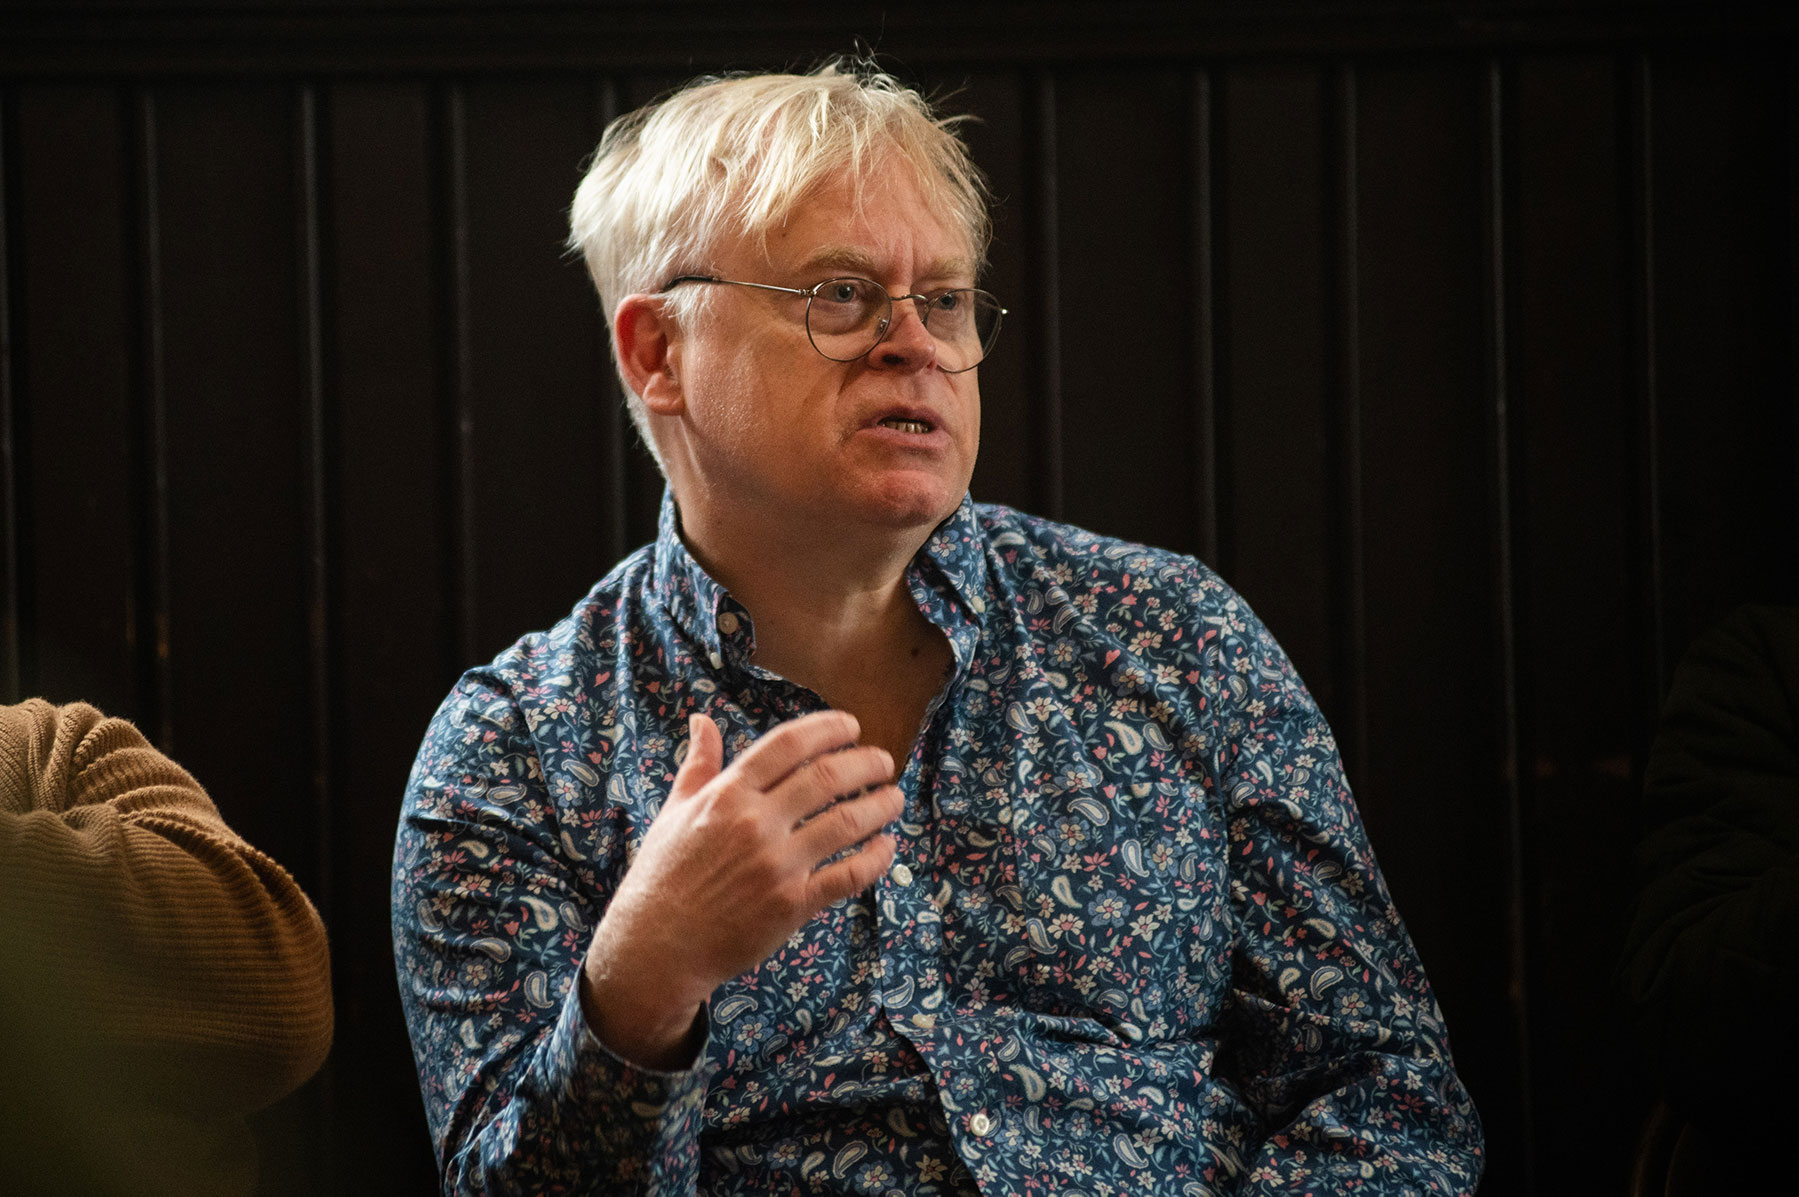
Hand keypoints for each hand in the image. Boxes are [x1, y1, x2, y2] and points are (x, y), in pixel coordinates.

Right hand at [579, 709, 901, 1067]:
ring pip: (847, 823)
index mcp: (727, 795)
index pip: (788, 744)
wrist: (656, 947)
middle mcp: (755, 824)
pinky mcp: (791, 905)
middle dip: (865, 763)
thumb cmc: (663, 876)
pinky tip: (885, 846)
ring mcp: (776, 865)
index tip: (851, 726)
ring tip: (894, 798)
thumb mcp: (675, 811)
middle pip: (826, 777)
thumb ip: (698, 764)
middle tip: (883, 761)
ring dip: (880, 806)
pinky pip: (848, 875)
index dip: (827, 728)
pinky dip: (875, 858)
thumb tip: (702, 720)